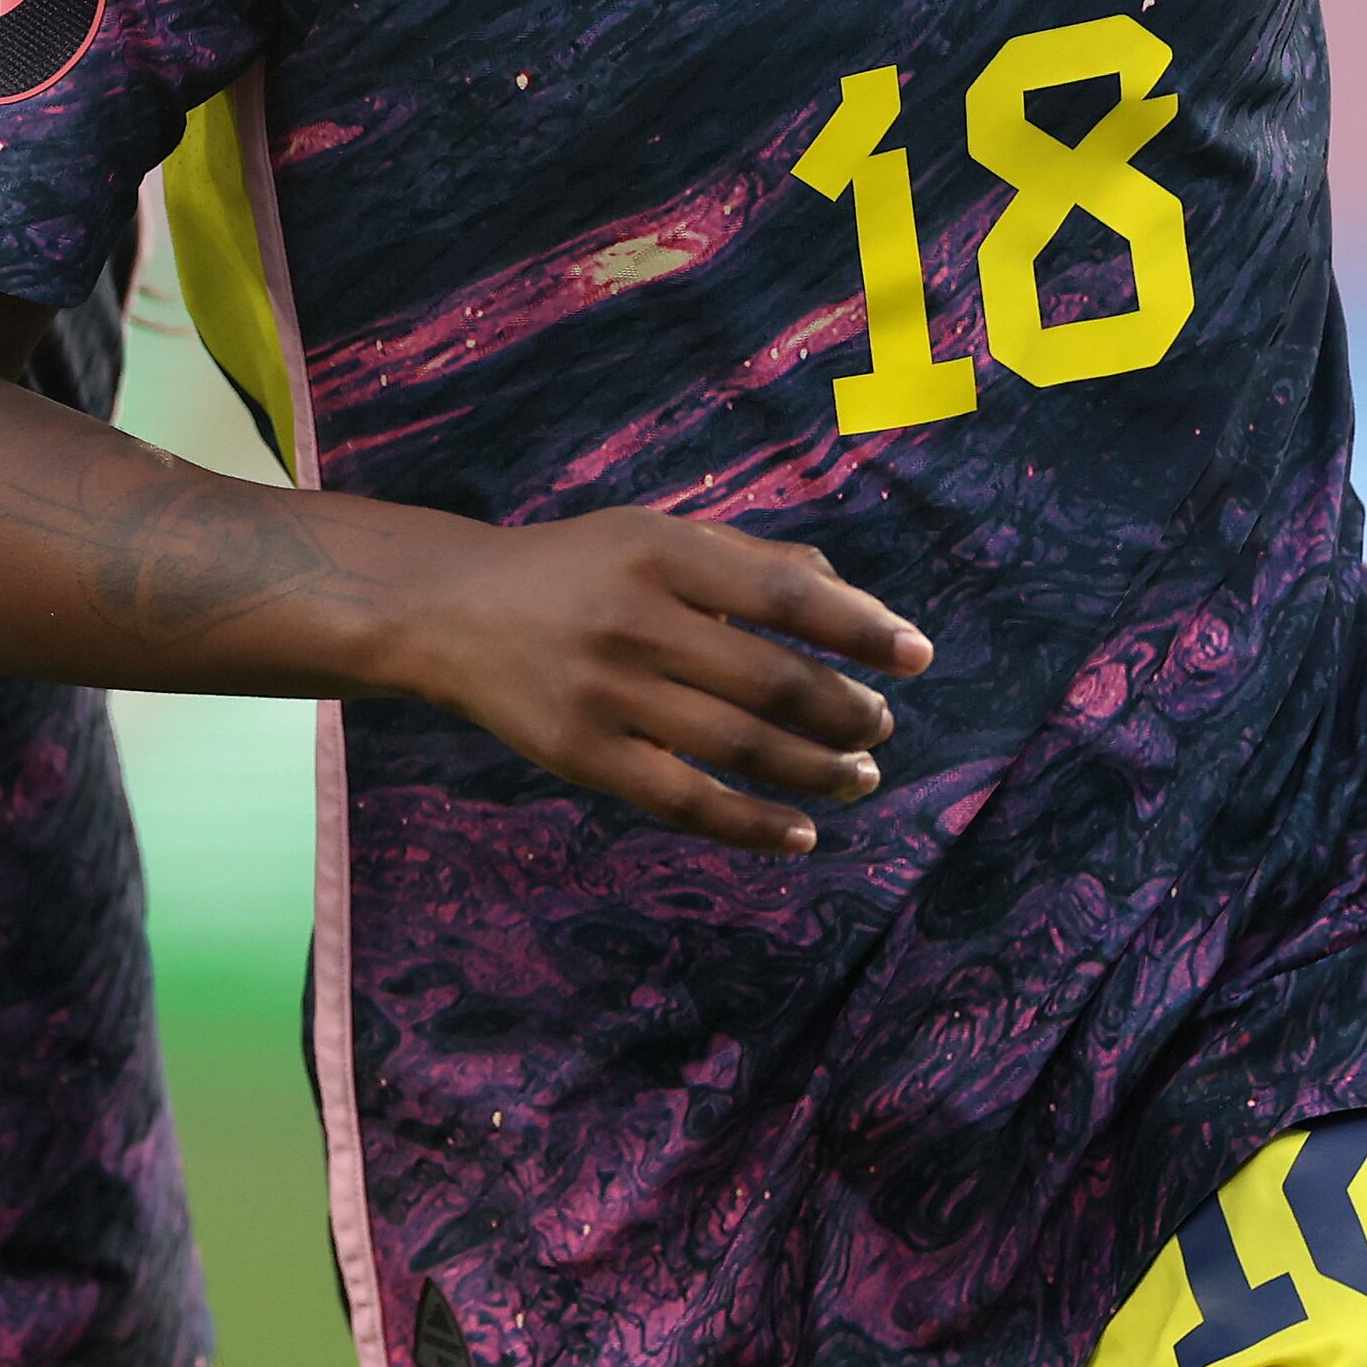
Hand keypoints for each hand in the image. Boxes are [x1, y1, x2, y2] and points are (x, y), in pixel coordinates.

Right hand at [389, 509, 932, 854]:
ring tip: (861, 775)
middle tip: (882, 725)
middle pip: (772, 680)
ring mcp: (607, 693)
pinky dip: (755, 824)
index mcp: (661, 551)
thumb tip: (852, 601)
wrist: (449, 611)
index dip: (860, 627)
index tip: (917, 654)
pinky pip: (687, 802)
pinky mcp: (584, 756)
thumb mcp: (655, 534)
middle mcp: (635, 619)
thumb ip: (751, 557)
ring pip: (740, 746)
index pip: (785, 593)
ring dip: (818, 770)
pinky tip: (803, 832)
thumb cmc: (576, 569)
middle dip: (847, 711)